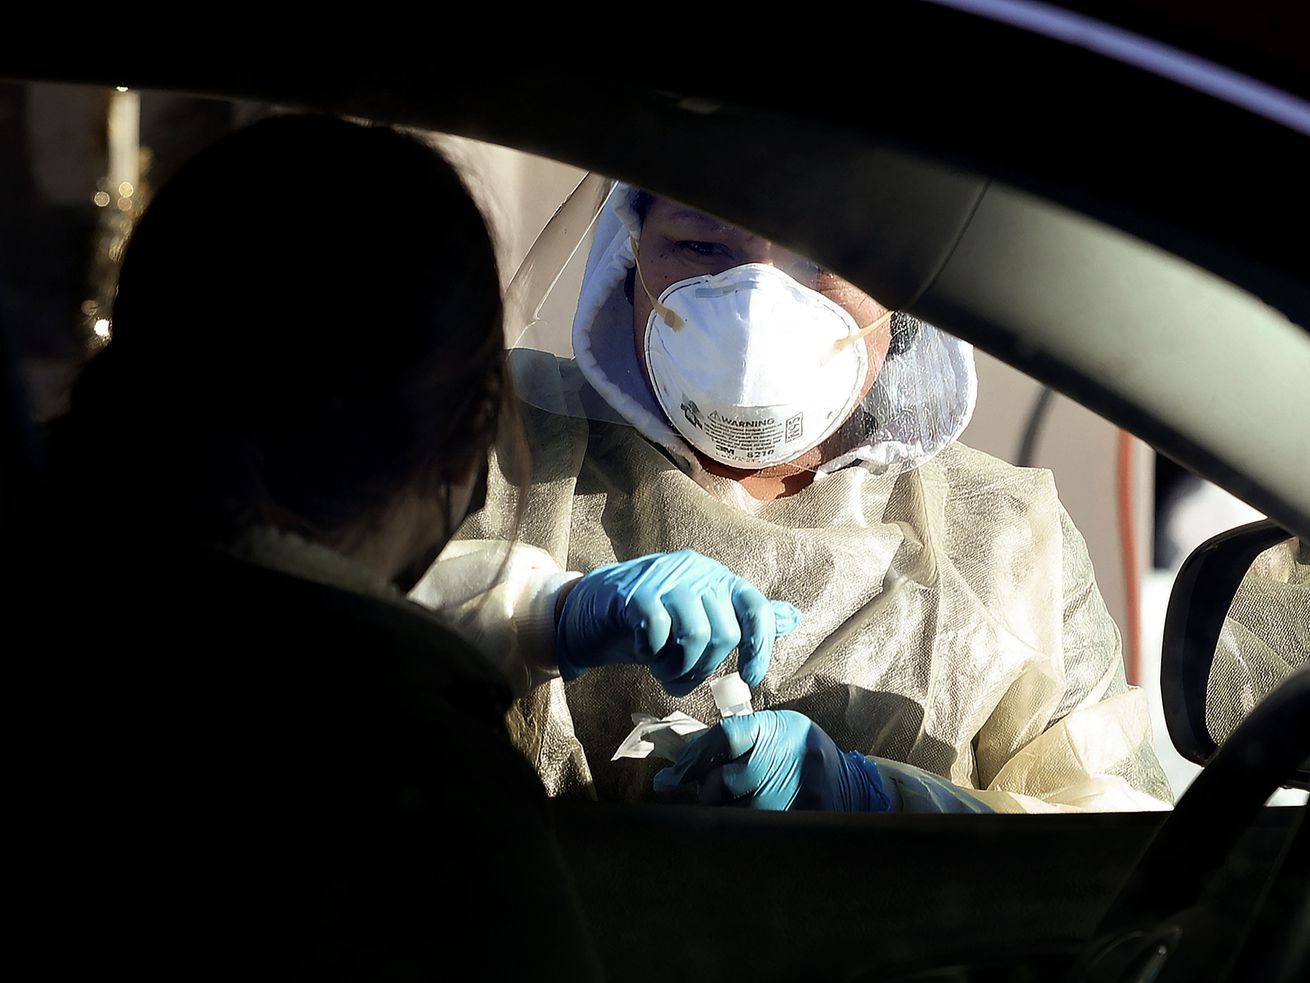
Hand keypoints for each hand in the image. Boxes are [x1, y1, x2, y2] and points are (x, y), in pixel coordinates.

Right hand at [556, 549, 800, 696]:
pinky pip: (656, 630)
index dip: (760, 647)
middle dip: (705, 668)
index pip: (755, 608)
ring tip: (663, 671)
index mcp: (718, 579)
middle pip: (724, 633)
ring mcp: (664, 579)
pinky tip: (642, 651)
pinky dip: (651, 653)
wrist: (591, 609)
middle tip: (681, 677)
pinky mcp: (633, 592)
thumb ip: (741, 618)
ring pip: (694, 634)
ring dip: (678, 667)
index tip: (749, 678)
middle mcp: (697, 573)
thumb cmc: (650, 619)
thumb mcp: (698, 618)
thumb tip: (793, 617)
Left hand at [652, 709, 890, 811]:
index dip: (694, 756)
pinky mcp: (797, 820)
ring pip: (731, 813)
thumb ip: (735, 740)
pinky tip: (744, 825)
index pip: (724, 737)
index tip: (674, 772)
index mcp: (773, 729)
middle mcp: (781, 758)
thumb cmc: (799, 752)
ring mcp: (790, 792)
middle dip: (707, 790)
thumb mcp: (773, 729)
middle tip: (708, 792)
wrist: (848, 783)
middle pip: (721, 781)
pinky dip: (740, 830)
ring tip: (732, 807)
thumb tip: (681, 762)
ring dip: (722, 813)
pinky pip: (751, 830)